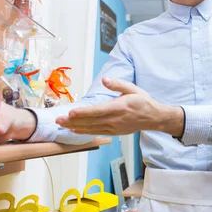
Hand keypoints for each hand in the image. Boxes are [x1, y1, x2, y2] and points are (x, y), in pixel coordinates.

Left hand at [56, 77, 183, 135]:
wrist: (153, 118)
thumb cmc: (143, 102)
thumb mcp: (132, 89)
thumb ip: (118, 84)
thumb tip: (105, 80)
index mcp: (118, 108)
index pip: (97, 111)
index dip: (83, 112)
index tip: (71, 112)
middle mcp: (114, 120)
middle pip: (90, 121)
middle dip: (72, 121)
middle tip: (58, 120)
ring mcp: (113, 128)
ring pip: (91, 128)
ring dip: (75, 127)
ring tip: (61, 125)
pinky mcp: (113, 132)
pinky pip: (96, 132)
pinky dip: (84, 131)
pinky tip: (74, 130)